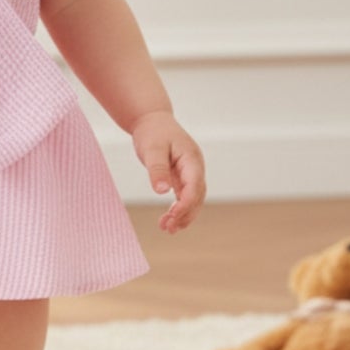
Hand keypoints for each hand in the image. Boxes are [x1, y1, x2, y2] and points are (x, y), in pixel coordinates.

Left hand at [132, 109, 205, 233]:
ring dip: (183, 215)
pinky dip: (178, 209)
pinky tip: (168, 220)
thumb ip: (157, 169)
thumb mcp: (152, 149)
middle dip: (185, 215)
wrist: (152, 120)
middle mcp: (195, 167)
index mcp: (192, 159)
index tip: (172, 217)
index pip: (194, 186)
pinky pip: (185, 196)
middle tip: (168, 229)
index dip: (186, 204)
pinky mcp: (183, 176)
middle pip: (197, 196)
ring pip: (193, 199)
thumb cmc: (153, 132)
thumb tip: (162, 192)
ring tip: (167, 229)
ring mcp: (191, 172)